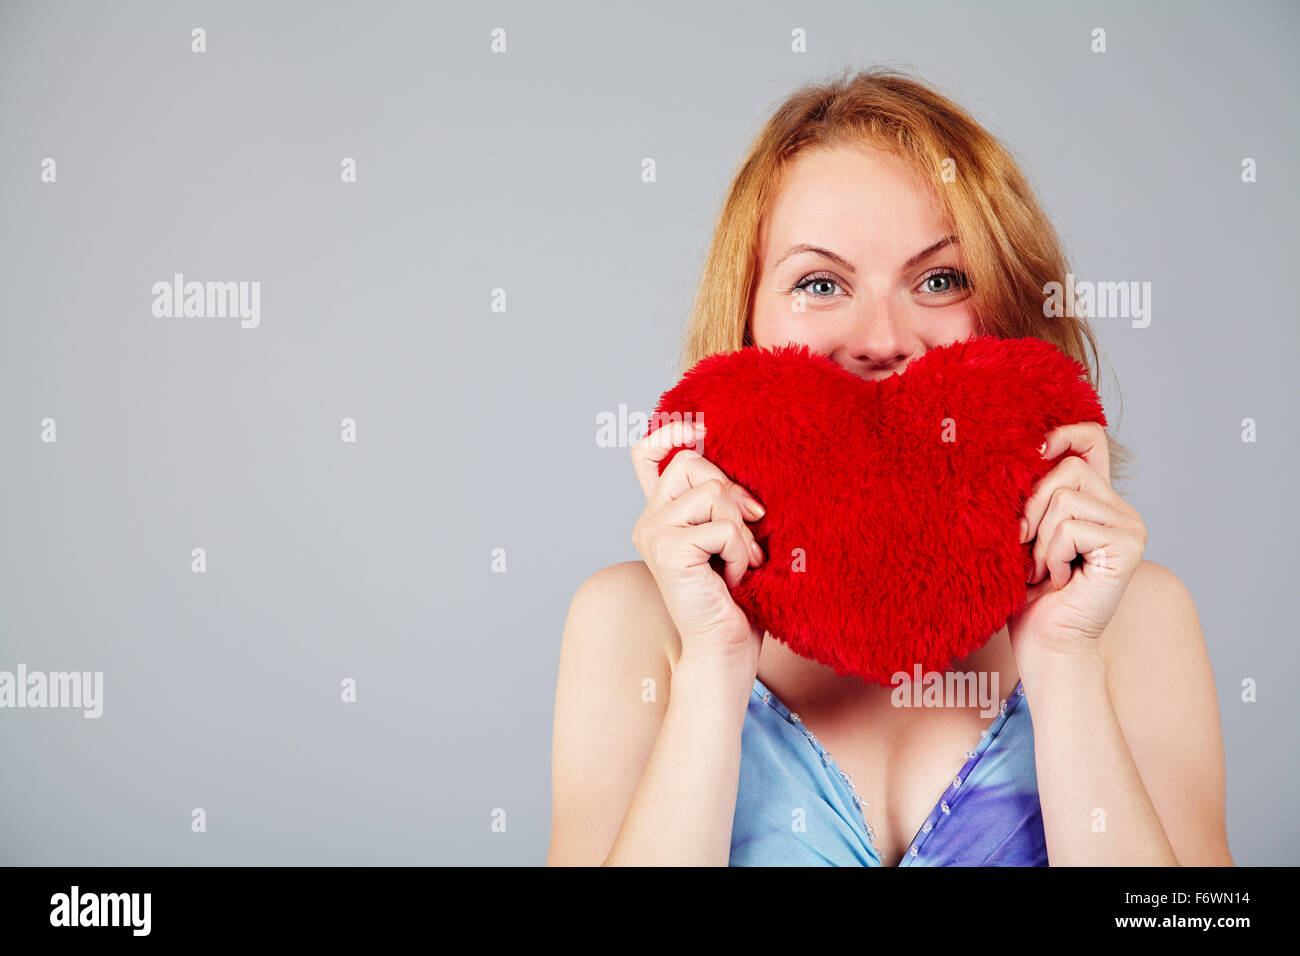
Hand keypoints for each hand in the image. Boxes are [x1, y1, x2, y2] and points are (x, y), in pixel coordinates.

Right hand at [629, 418, 767, 669]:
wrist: (725, 651)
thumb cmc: (737, 600)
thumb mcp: (733, 538)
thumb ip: (725, 502)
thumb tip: (742, 461)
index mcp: (661, 515)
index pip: (646, 454)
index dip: (670, 432)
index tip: (699, 427)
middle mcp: (648, 520)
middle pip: (693, 463)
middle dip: (734, 495)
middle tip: (748, 537)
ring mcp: (653, 533)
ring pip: (713, 492)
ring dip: (741, 531)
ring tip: (740, 565)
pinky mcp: (667, 549)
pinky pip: (722, 526)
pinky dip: (740, 552)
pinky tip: (734, 580)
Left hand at [1007, 422, 1147, 664]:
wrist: (1047, 645)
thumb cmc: (1030, 595)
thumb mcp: (1023, 535)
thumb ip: (1031, 497)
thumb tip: (1015, 452)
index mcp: (1096, 501)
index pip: (1091, 439)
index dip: (1064, 432)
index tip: (1032, 448)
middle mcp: (1120, 509)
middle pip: (1068, 468)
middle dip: (1032, 506)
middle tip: (1026, 547)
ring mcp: (1130, 527)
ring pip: (1064, 498)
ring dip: (1040, 539)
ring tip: (1044, 570)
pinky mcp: (1128, 546)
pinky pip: (1071, 527)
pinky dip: (1052, 555)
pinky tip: (1060, 580)